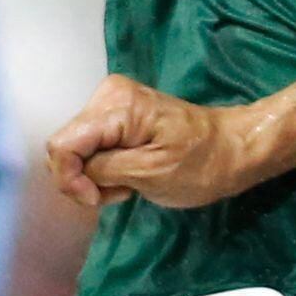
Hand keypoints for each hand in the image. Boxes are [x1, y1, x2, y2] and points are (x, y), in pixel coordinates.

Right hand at [42, 76, 281, 215]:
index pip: (62, 144)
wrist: (233, 148)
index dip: (70, 178)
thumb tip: (72, 172)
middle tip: (120, 193)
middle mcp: (107, 95)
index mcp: (116, 106)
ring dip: (95, 175)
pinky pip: (92, 144)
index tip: (96, 200)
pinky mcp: (118, 113)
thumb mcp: (150, 174)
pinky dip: (104, 167)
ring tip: (128, 185)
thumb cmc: (201, 165)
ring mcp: (112, 102)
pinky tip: (127, 174)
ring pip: (76, 148)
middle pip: (66, 145)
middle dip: (83, 178)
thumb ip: (103, 170)